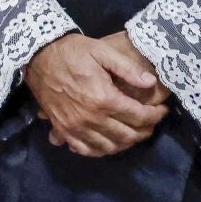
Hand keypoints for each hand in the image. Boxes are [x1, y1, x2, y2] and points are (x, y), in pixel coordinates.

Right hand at [26, 32, 165, 156]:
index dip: (156, 115)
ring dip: (125, 143)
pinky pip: (85, 149)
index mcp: (104, 98)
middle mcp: (91, 118)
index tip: (163, 110)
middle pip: (127, 135)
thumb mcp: (101, 51)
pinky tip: (107, 142)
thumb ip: (127, 68)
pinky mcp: (62, 129)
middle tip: (151, 122)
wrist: (37, 56)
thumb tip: (150, 82)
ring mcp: (75, 127)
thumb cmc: (71, 51)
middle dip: (145, 130)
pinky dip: (99, 150)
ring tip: (132, 132)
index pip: (139, 116)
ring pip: (109, 146)